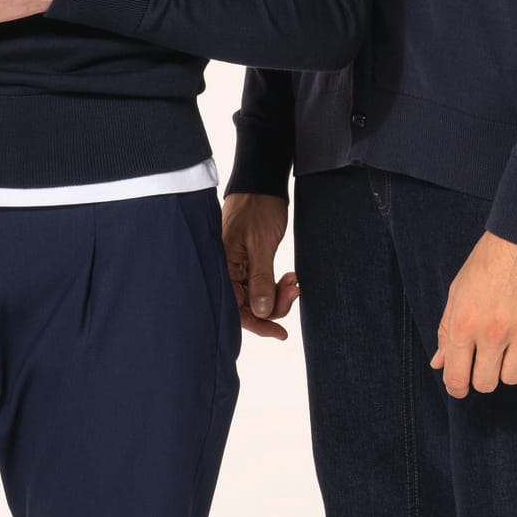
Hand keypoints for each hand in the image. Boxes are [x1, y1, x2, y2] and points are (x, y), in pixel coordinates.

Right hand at [221, 192, 297, 340]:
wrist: (262, 183)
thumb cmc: (257, 207)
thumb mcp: (261, 244)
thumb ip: (260, 280)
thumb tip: (262, 312)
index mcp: (222, 266)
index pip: (235, 308)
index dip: (258, 323)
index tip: (280, 333)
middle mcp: (225, 270)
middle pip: (247, 305)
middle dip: (273, 305)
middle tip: (295, 290)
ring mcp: (236, 267)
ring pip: (256, 297)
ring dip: (278, 295)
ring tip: (294, 280)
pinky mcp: (247, 262)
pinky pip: (259, 284)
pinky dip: (276, 285)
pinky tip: (289, 278)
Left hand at [432, 230, 516, 395]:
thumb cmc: (488, 261)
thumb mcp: (457, 291)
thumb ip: (446, 330)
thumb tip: (438, 363)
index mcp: (463, 324)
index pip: (456, 377)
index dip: (455, 387)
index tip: (459, 385)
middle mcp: (492, 333)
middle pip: (485, 384)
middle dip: (480, 377)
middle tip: (483, 361)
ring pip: (512, 378)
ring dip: (507, 368)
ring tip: (506, 347)